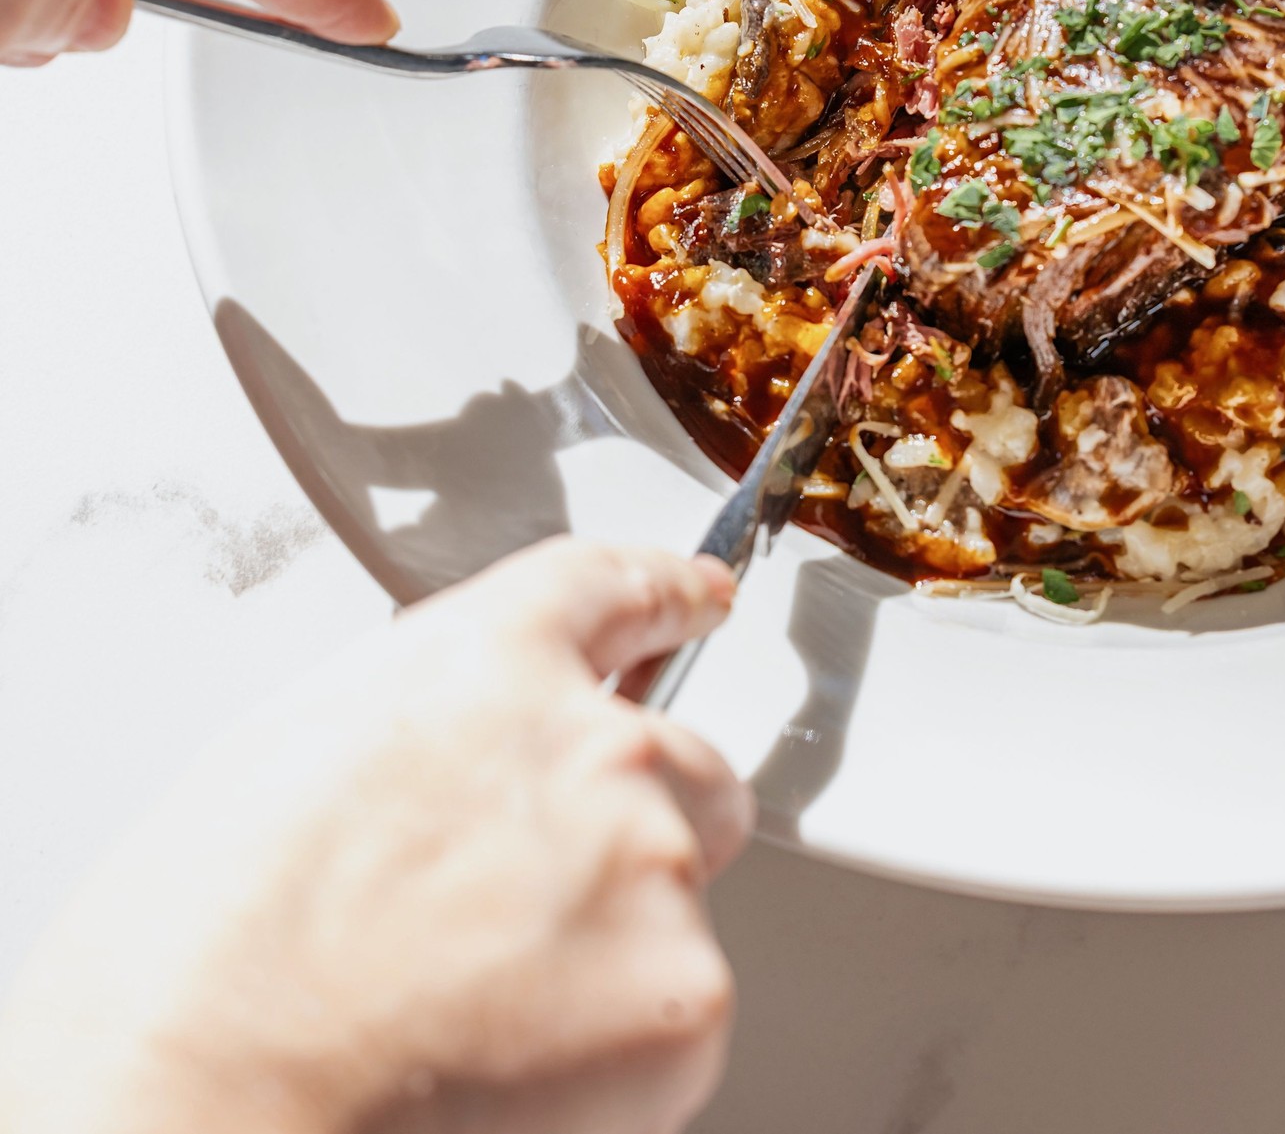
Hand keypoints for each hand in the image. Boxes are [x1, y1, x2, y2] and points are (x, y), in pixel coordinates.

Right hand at [0, 540, 751, 1133]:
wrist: (199, 1096)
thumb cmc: (207, 946)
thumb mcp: (305, 748)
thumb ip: (439, 721)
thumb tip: (481, 752)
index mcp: (492, 660)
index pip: (614, 587)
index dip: (664, 591)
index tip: (699, 596)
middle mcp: (596, 741)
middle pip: (681, 761)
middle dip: (636, 823)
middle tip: (526, 911)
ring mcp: (650, 861)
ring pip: (682, 894)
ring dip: (619, 941)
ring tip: (483, 1004)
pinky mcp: (683, 992)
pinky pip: (682, 1008)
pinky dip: (622, 1047)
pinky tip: (510, 1065)